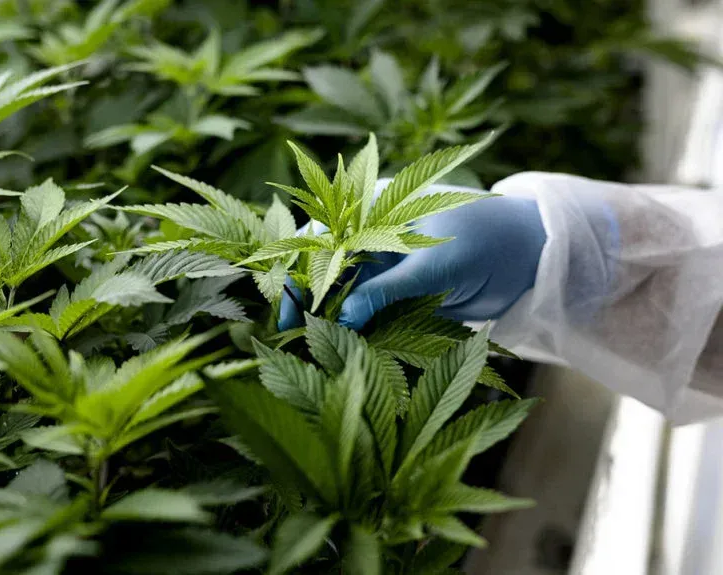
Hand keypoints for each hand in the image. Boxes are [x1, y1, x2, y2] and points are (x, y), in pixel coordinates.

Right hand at [278, 191, 546, 330]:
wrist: (530, 258)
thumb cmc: (486, 241)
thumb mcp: (434, 266)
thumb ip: (387, 291)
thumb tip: (342, 319)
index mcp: (374, 211)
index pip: (319, 236)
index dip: (297, 269)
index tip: (290, 305)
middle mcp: (371, 239)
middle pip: (323, 268)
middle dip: (306, 298)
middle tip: (293, 333)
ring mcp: (383, 269)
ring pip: (341, 294)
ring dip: (327, 318)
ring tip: (313, 346)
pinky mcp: (397, 296)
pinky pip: (365, 314)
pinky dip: (353, 331)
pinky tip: (342, 348)